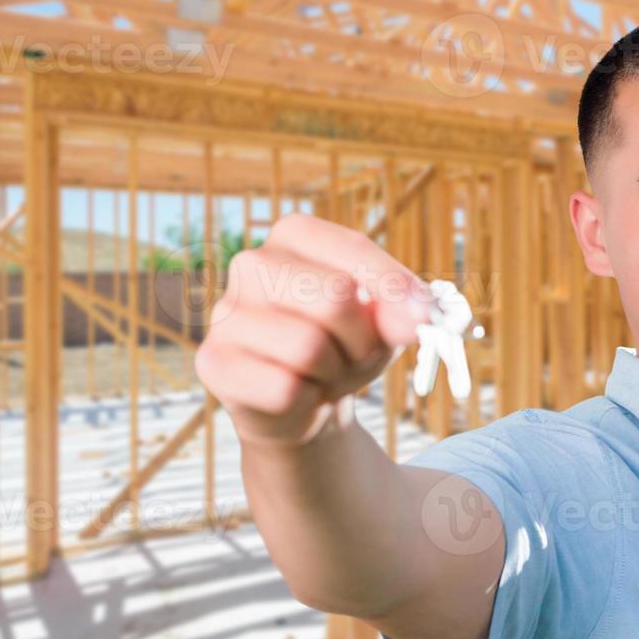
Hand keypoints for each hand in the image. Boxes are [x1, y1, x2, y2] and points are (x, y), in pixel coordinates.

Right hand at [194, 214, 429, 450]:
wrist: (302, 404)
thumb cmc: (344, 346)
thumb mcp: (384, 324)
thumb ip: (402, 312)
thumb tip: (417, 316)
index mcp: (294, 235)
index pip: (353, 248)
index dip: (395, 287)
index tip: (425, 318)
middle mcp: (250, 263)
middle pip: (333, 296)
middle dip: (362, 338)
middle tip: (357, 354)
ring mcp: (225, 313)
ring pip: (307, 346)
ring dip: (334, 372)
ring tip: (324, 373)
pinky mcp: (213, 362)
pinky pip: (283, 388)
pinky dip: (305, 401)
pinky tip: (296, 394)